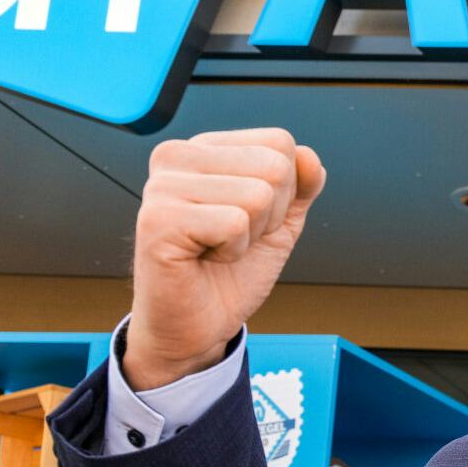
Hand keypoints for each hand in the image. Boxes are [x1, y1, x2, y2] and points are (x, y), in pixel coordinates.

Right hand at [125, 128, 326, 390]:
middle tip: (233, 239)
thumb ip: (300, 187)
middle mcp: (176, 155)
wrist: (198, 324)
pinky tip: (204, 258)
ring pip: (258, 195)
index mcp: (203, 148)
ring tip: (217, 248)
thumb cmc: (230, 272)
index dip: (284, 193)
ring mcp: (162, 185)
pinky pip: (234, 223)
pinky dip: (232, 250)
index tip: (248, 219)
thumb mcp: (279, 223)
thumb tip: (309, 156)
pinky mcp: (158, 219)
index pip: (279, 143)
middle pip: (274, 167)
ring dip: (250, 236)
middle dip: (271, 216)